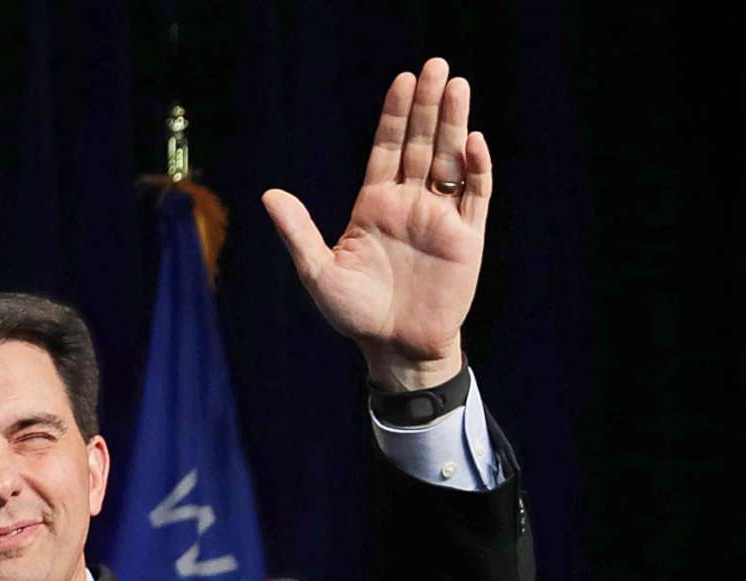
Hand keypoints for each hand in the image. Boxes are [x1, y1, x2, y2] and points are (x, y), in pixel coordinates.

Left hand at [262, 58, 491, 391]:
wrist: (393, 350)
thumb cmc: (353, 315)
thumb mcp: (318, 272)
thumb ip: (299, 231)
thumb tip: (269, 195)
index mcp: (374, 206)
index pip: (387, 149)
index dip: (395, 116)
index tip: (403, 81)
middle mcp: (409, 204)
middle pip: (422, 144)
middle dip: (429, 106)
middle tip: (437, 65)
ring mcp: (439, 218)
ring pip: (450, 161)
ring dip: (455, 124)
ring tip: (459, 85)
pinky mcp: (467, 238)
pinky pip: (475, 196)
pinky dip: (476, 170)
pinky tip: (473, 143)